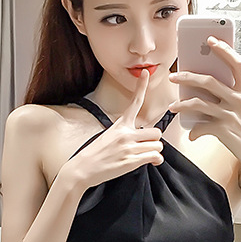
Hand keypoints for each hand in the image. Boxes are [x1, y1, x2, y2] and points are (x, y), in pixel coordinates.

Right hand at [61, 69, 163, 190]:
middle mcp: (125, 134)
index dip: (141, 86)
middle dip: (154, 140)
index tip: (145, 73)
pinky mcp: (131, 161)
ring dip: (154, 151)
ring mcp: (128, 147)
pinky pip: (155, 157)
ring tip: (145, 155)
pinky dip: (155, 160)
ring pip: (158, 145)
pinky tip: (150, 162)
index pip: (134, 103)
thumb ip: (125, 134)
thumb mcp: (108, 136)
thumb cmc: (94, 154)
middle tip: (146, 146)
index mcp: (120, 125)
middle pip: (156, 132)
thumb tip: (141, 139)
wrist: (82, 168)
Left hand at [169, 37, 240, 175]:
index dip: (224, 50)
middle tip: (175, 75)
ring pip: (199, 103)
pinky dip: (194, 131)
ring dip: (182, 103)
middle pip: (209, 81)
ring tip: (172, 105)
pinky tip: (191, 134)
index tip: (210, 40)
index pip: (236, 64)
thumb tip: (217, 92)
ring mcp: (231, 115)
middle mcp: (240, 101)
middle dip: (188, 76)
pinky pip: (201, 127)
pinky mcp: (224, 131)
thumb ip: (238, 98)